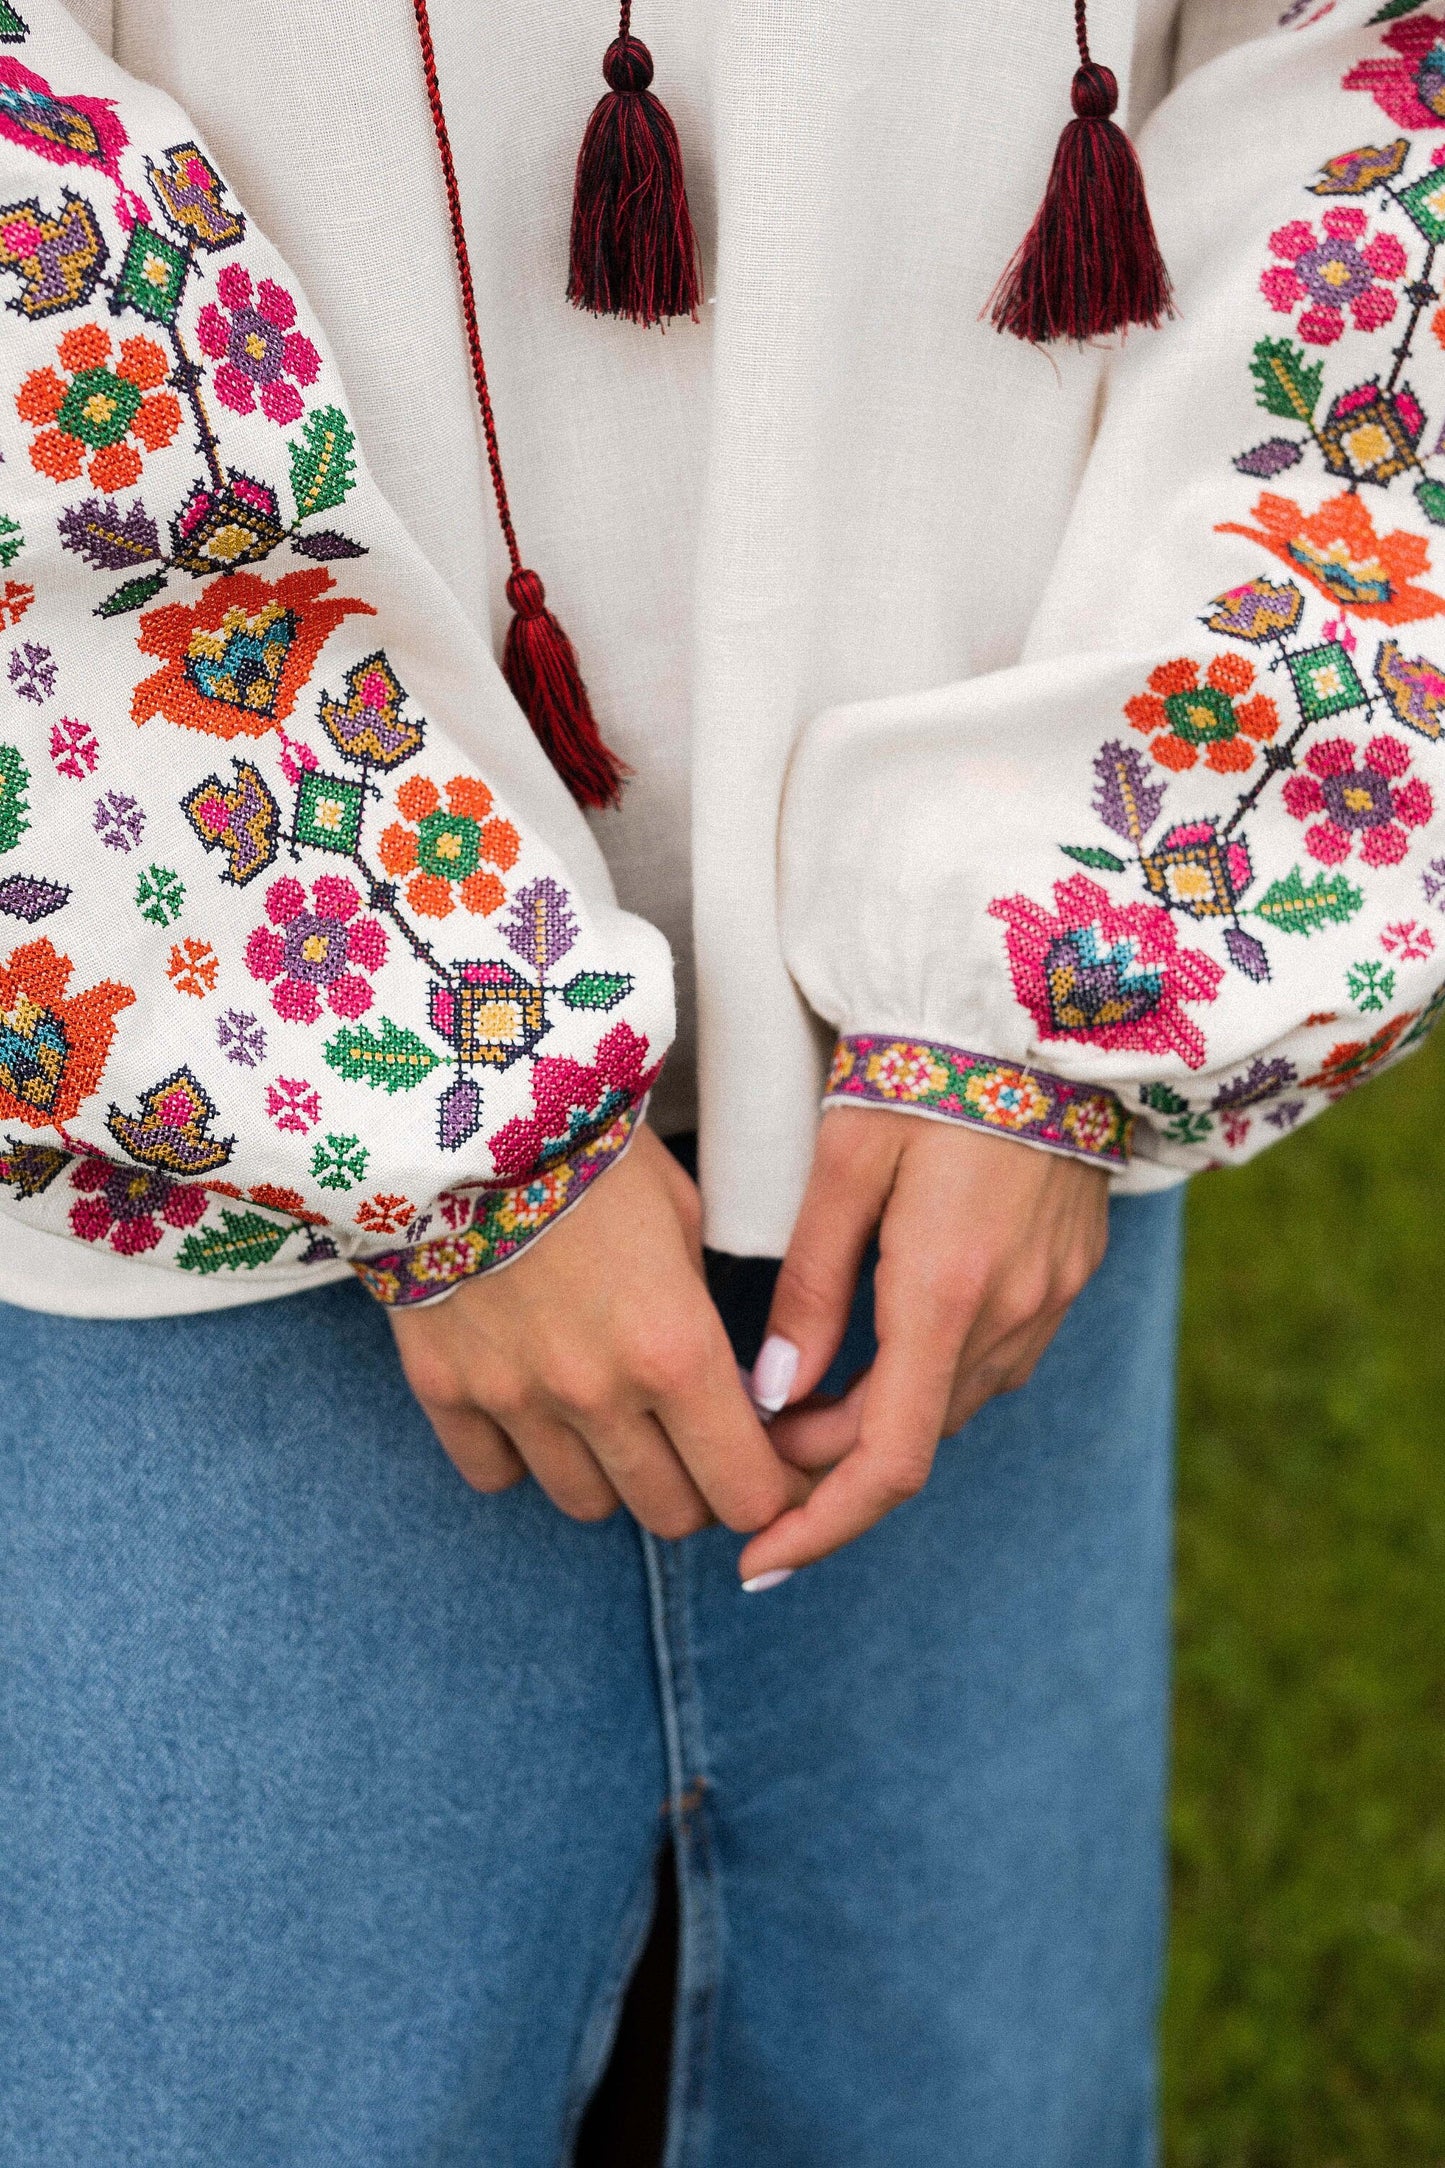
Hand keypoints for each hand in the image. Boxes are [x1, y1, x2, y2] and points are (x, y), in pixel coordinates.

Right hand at [388, 1124, 804, 1540]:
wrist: (454, 1106)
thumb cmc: (586, 1144)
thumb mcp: (680, 1215)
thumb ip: (700, 1313)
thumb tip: (722, 1388)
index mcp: (675, 1348)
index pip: (745, 1490)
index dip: (769, 1491)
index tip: (769, 1470)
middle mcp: (598, 1393)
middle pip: (670, 1514)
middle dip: (698, 1488)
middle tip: (694, 1442)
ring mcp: (514, 1400)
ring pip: (586, 1504)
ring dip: (613, 1476)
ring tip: (612, 1419)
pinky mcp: (444, 1389)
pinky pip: (495, 1475)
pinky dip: (522, 1455)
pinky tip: (533, 1404)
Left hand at [736, 1108, 1109, 1581]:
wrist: (1042, 1007)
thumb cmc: (923, 1066)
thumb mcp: (842, 1166)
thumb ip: (809, 1288)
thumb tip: (773, 1398)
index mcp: (945, 1290)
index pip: (886, 1462)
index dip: (819, 1524)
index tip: (758, 1558)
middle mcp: (1010, 1312)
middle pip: (914, 1442)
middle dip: (830, 1468)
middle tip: (755, 1451)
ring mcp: (1052, 1298)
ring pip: (954, 1406)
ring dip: (881, 1424)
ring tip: (805, 1405)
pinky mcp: (1069, 1274)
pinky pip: (993, 1361)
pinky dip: (929, 1381)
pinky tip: (883, 1353)